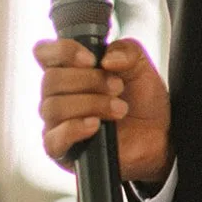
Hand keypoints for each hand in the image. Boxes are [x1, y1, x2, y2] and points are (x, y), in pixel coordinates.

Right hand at [34, 36, 172, 188]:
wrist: (158, 134)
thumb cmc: (141, 100)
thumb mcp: (140, 66)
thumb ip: (126, 51)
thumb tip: (106, 59)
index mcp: (69, 70)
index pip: (44, 53)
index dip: (62, 51)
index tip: (91, 60)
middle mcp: (57, 95)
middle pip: (51, 80)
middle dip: (89, 81)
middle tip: (118, 87)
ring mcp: (56, 123)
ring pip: (53, 107)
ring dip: (91, 104)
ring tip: (120, 108)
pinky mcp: (61, 150)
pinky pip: (53, 140)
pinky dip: (74, 128)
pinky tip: (96, 125)